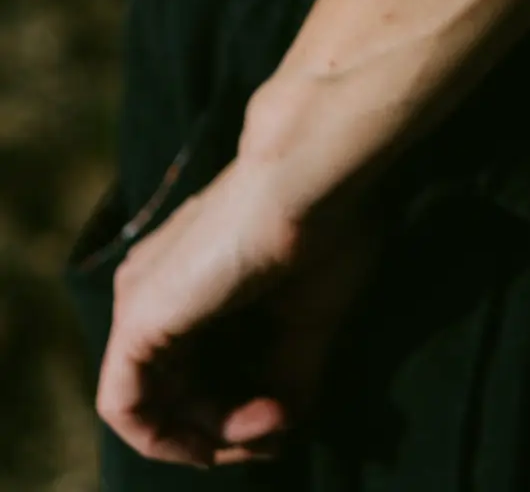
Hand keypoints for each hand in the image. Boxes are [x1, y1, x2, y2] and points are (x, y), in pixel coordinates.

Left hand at [96, 158, 379, 466]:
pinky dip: (171, 437)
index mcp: (197, 284)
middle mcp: (157, 292)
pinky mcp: (136, 319)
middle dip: (228, 429)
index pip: (201, 374)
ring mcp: (140, 303)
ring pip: (152, 405)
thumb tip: (274, 437)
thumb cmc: (324, 226)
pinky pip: (127, 407)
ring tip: (266, 422)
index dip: (243, 413)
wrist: (310, 171)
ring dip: (208, 436)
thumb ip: (286, 380)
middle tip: (281, 424)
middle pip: (176, 393)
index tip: (289, 416)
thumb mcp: (310, 320)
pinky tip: (224, 432)